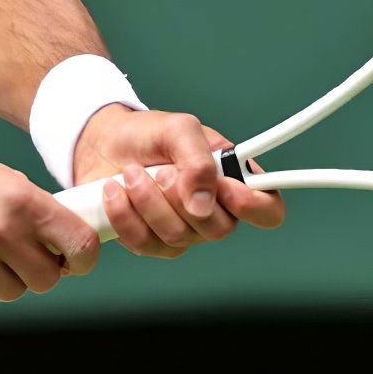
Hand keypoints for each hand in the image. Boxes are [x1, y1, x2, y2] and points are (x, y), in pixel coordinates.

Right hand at [0, 149, 99, 308]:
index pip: (78, 242)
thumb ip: (33, 207)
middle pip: (47, 278)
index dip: (84, 257)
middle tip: (27, 257)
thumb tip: (65, 238)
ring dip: (9, 279)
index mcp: (19, 200)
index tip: (77, 259)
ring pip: (15, 292)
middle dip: (42, 271)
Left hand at [71, 105, 285, 257]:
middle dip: (181, 198)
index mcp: (233, 179)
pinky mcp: (152, 242)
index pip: (268, 209)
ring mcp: (184, 231)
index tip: (225, 188)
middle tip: (161, 171)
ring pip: (177, 237)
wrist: (104, 143)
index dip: (255, 207)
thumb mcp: (178, 129)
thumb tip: (203, 203)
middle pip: (218, 230)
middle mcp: (214, 210)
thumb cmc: (149, 134)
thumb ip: (198, 160)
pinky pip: (145, 244)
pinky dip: (125, 215)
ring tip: (130, 172)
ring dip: (147, 201)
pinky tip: (115, 192)